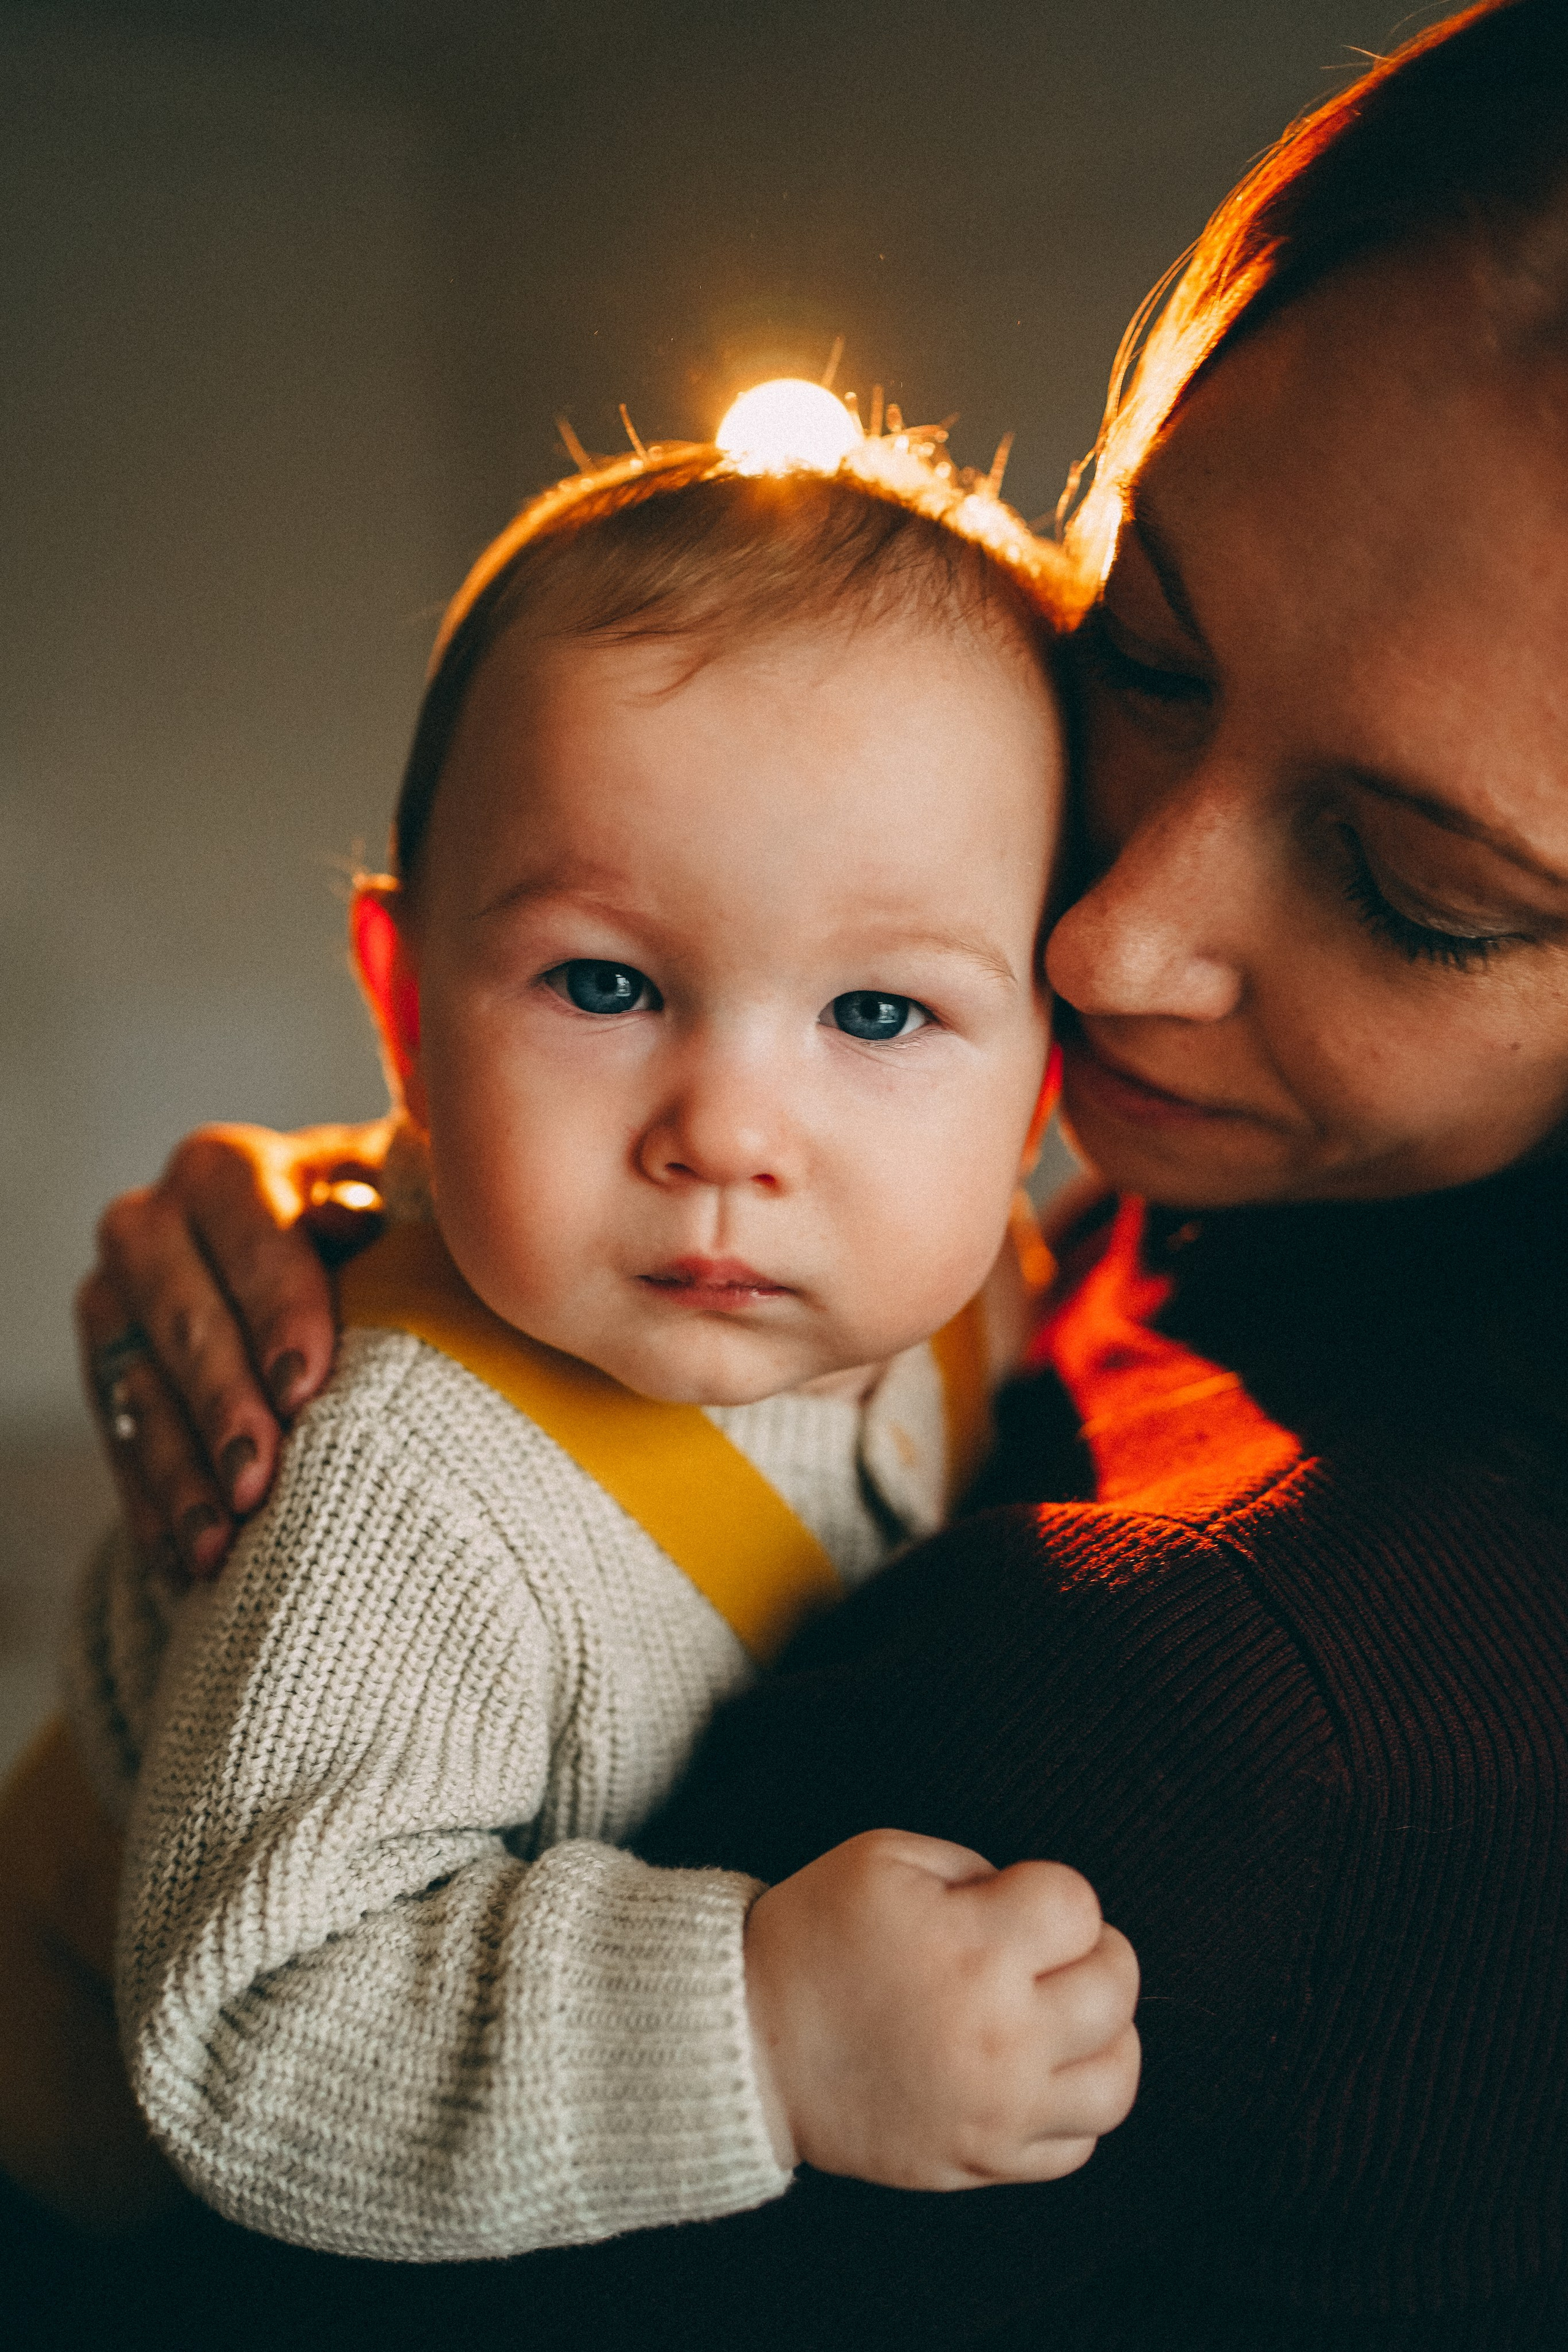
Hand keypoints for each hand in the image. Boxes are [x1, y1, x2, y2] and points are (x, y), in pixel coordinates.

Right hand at [78, 1120, 392, 1576]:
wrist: (322, 1271)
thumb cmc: (385, 1235)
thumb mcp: (397, 1206)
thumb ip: (390, 1201)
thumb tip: (360, 1215)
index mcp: (230, 1170)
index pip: (247, 1231)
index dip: (275, 1305)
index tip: (307, 1384)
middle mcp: (154, 1222)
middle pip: (180, 1314)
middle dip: (220, 1402)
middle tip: (257, 1479)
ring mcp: (115, 1298)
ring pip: (137, 1385)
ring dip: (178, 1471)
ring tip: (219, 1544)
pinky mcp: (105, 1369)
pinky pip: (119, 1441)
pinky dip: (153, 1503)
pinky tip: (183, 1560)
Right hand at [743, 1828, 1139, 2189]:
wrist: (749, 2045)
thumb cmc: (816, 1937)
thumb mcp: (883, 1859)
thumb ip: (973, 1867)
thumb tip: (1034, 1904)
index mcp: (973, 1948)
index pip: (1079, 1906)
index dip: (1052, 1892)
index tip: (1015, 1902)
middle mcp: (999, 2034)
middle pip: (1115, 1986)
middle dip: (1092, 1951)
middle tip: (1049, 1949)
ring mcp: (996, 2109)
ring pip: (1116, 2078)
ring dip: (1102, 2035)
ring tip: (1061, 2014)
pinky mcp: (983, 2161)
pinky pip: (1076, 2146)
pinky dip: (1072, 2106)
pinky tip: (1035, 2071)